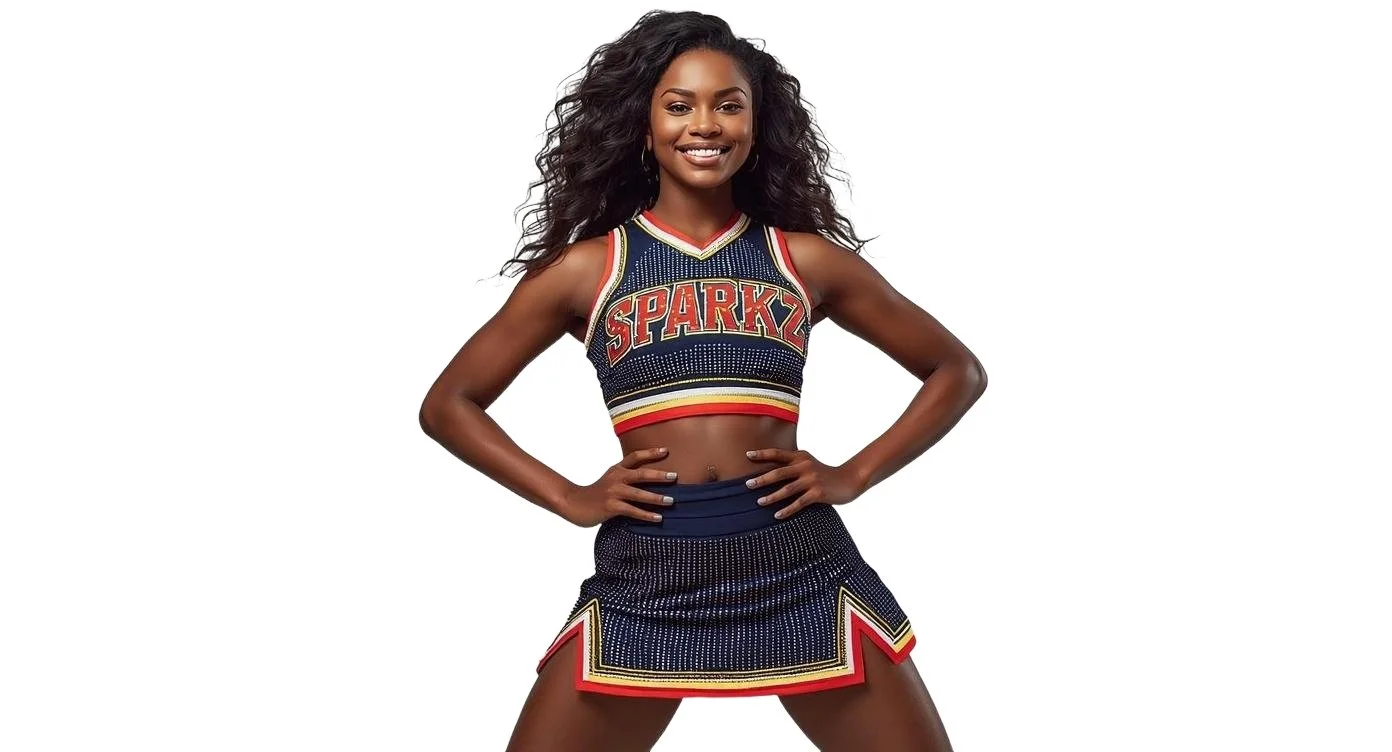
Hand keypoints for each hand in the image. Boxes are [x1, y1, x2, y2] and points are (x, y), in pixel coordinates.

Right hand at [558, 447, 678, 527]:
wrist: (573, 504)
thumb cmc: (595, 494)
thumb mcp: (610, 480)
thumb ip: (625, 478)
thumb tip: (649, 480)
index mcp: (616, 469)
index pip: (635, 456)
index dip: (650, 452)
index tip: (666, 450)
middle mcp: (615, 478)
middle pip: (640, 473)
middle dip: (659, 475)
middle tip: (675, 476)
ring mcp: (613, 492)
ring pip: (639, 494)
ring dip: (656, 498)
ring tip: (671, 501)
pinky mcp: (611, 507)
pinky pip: (632, 511)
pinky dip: (646, 515)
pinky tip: (658, 518)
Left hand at [744, 448, 863, 518]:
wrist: (848, 480)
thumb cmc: (823, 473)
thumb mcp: (808, 464)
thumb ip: (792, 465)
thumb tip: (768, 472)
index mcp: (800, 456)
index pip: (778, 453)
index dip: (762, 454)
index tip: (747, 455)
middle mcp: (805, 466)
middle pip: (779, 472)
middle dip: (762, 479)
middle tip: (747, 484)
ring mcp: (812, 479)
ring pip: (787, 489)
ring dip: (772, 497)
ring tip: (759, 502)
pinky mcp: (818, 493)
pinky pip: (799, 503)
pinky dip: (787, 510)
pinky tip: (777, 516)